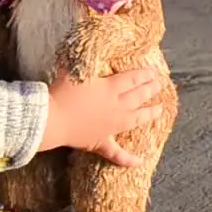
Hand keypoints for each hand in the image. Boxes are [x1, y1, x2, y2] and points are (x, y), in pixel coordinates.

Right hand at [38, 67, 162, 166]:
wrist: (52, 119)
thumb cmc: (61, 92)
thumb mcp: (75, 69)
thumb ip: (86, 60)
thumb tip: (91, 48)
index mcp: (110, 88)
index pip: (132, 79)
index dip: (144, 75)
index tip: (153, 73)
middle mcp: (115, 106)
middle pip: (138, 96)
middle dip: (150, 89)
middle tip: (159, 85)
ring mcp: (110, 126)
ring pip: (135, 120)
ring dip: (149, 115)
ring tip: (159, 110)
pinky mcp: (100, 142)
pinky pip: (117, 153)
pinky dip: (128, 159)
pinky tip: (140, 162)